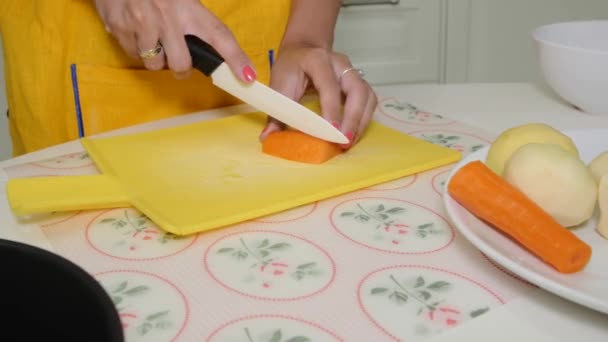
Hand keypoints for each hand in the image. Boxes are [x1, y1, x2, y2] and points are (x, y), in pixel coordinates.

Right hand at [94, 0, 256, 81]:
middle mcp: (167, 16)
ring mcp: (142, 23)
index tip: (248, 77)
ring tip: (152, 38)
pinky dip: (135, 48)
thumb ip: (195, 21)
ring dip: (155, 58)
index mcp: (189, 6)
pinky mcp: (118, 27)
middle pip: (181, 64)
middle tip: (177, 59)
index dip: (236, 59)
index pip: (219, 35)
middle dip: (180, 68)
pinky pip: (132, 54)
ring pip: (154, 64)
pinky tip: (136, 31)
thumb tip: (212, 51)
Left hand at [261, 45, 376, 148]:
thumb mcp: (278, 85)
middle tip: (344, 142)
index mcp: (317, 60)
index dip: (331, 109)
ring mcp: (352, 72)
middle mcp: (340, 63)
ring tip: (350, 142)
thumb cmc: (290, 67)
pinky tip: (354, 134)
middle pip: (357, 90)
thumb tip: (268, 138)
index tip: (331, 131)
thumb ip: (276, 112)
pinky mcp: (359, 82)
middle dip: (353, 119)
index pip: (329, 85)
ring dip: (361, 122)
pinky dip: (364, 119)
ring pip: (367, 96)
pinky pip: (369, 101)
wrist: (303, 50)